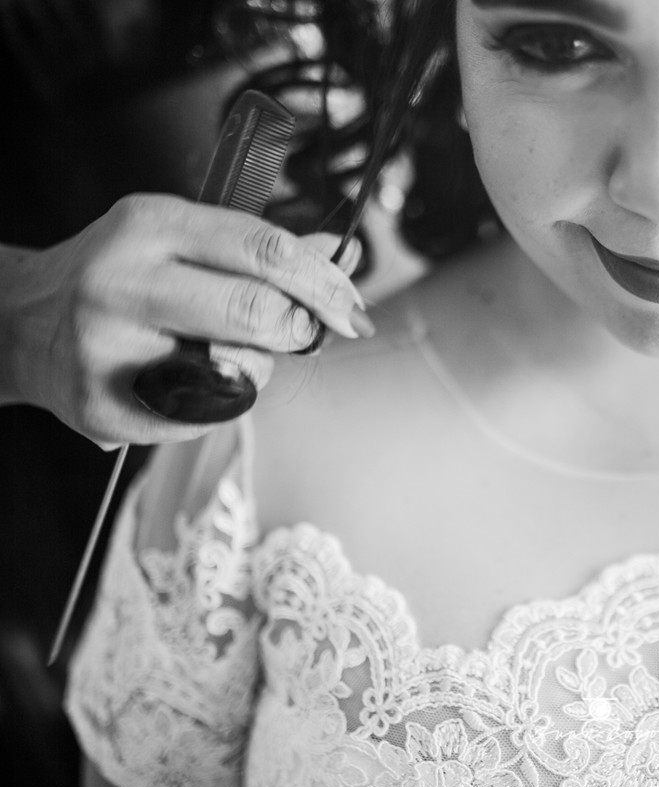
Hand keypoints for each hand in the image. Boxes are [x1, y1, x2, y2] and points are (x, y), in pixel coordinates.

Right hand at [0, 193, 370, 447]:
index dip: (324, 282)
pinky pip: (208, 416)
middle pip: (256, 312)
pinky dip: (219, 400)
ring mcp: (110, 351)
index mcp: (150, 227)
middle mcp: (123, 284)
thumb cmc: (118, 275)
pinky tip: (185, 378)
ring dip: (256, 365)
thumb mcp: (180, 237)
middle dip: (298, 327)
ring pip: (240, 370)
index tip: (353, 306)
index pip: (263, 249)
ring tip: (218, 350)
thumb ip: (260, 247)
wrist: (21, 324)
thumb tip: (342, 253)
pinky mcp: (108, 409)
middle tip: (301, 331)